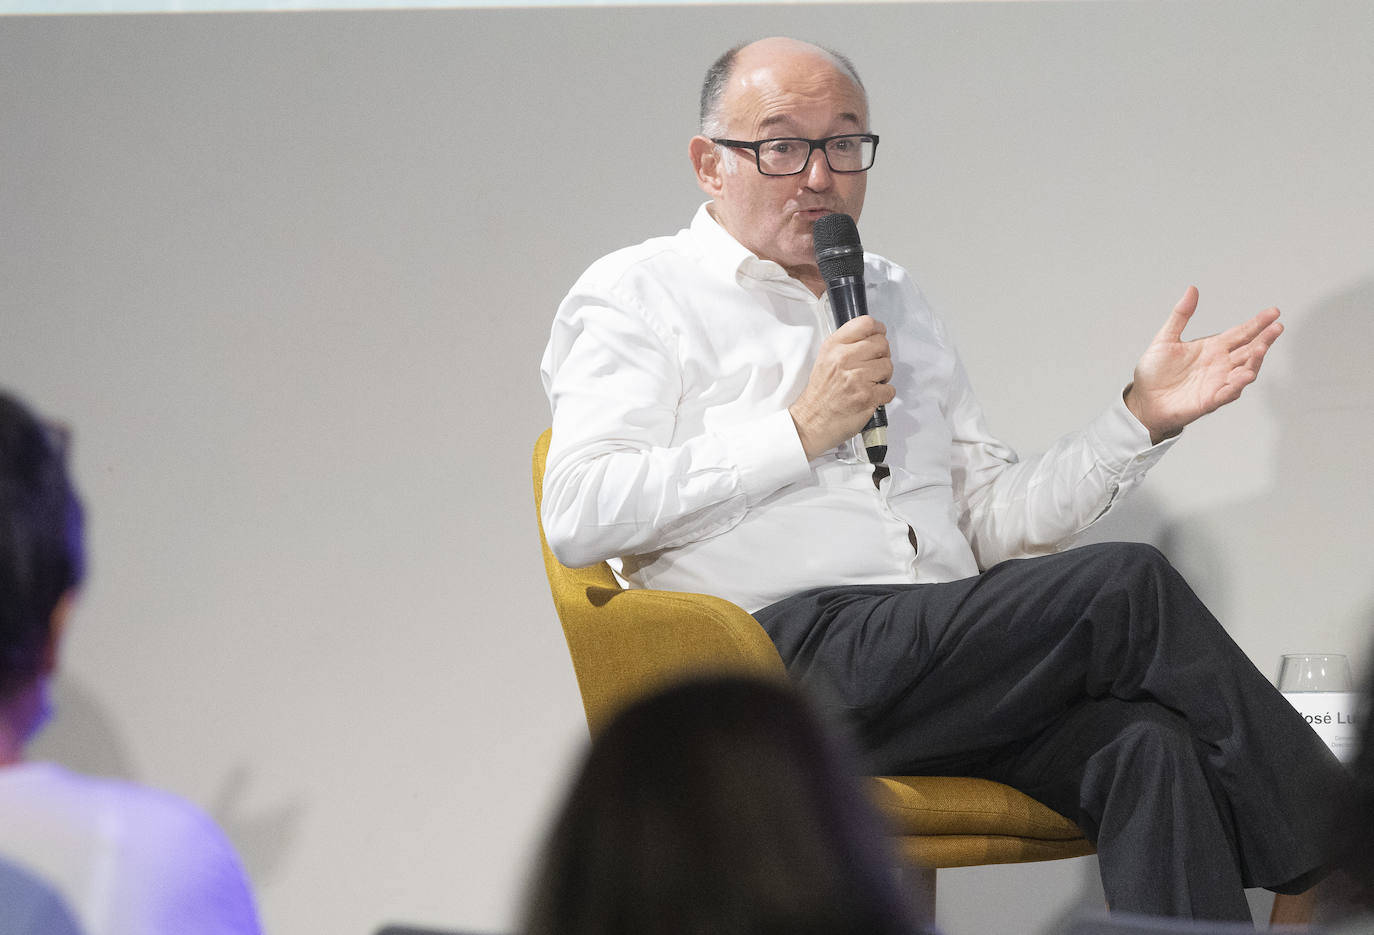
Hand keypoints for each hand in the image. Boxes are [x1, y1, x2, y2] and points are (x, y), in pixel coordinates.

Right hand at [789, 316, 895, 460]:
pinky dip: (884, 395)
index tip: (878, 336)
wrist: (811, 422)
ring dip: (883, 377)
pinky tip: (871, 396)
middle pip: (882, 344)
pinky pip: (890, 389)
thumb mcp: (825, 359)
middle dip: (882, 356)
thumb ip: (846, 345)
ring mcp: (857, 377)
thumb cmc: (820, 393)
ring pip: (888, 366)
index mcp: (834, 346)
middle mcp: (844, 358)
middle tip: (873, 367)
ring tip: (869, 383)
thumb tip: (871, 337)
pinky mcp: (867, 396)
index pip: (866, 324)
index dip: (878, 330)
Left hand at [1124, 286, 1282, 444]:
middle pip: (1249, 350)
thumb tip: (1192, 289)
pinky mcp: (1209, 400)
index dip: (1258, 323)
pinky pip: (1227, 394)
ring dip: (1254, 361)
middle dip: (1264, 339)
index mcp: (1213, 348)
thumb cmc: (1154, 372)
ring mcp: (1217, 383)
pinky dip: (1236, 385)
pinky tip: (1244, 376)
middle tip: (1277, 327)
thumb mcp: (1166, 339)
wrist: (1142, 400)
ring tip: (1260, 349)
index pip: (1241, 333)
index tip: (1274, 312)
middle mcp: (1220, 365)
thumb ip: (1180, 315)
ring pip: (1244, 371)